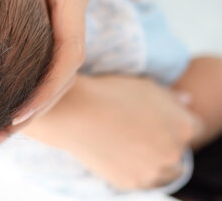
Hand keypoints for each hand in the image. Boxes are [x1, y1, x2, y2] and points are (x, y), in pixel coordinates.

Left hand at [0, 0, 129, 126]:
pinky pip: (49, 57)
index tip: (20, 114)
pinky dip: (33, 82)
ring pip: (56, 72)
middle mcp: (68, 8)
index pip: (67, 47)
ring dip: (32, 104)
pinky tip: (6, 94)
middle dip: (34, 110)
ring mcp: (65, 15)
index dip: (48, 86)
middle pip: (62, 75)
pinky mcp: (58, 14)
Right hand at [21, 75, 201, 189]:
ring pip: (162, 170)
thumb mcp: (145, 86)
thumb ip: (171, 98)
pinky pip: (141, 178)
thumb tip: (185, 101)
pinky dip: (133, 168)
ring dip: (151, 159)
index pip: (194, 128)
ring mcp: (152, 170)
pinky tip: (117, 152)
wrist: (75, 112)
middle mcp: (173, 152)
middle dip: (163, 141)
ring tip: (126, 142)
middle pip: (177, 150)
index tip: (155, 117)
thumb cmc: (110, 93)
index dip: (173, 121)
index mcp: (183, 126)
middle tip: (136, 129)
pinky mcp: (132, 183)